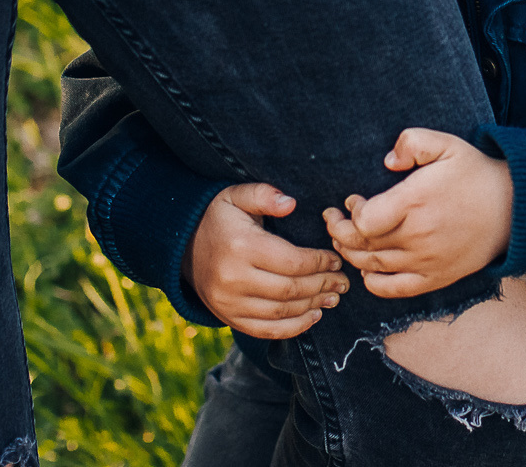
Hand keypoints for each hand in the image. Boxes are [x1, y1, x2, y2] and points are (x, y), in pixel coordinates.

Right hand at [186, 183, 347, 338]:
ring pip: (280, 313)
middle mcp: (233, 278)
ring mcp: (229, 303)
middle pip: (290, 290)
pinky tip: (312, 317)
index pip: (292, 262)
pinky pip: (265, 330)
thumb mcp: (236, 195)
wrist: (182, 246)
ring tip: (333, 298)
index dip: (320, 263)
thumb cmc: (219, 218)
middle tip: (343, 281)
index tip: (336, 259)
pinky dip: (293, 329)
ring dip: (312, 307)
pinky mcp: (228, 317)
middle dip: (322, 286)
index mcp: (242, 246)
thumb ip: (264, 194)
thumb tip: (291, 203)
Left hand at [323, 129, 513, 297]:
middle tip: (334, 219)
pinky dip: (372, 282)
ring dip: (350, 254)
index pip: (364, 221)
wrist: (513, 209)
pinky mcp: (435, 278)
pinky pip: (393, 289)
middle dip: (339, 232)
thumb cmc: (476, 174)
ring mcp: (426, 261)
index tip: (352, 201)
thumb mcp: (447, 144)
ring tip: (343, 240)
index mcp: (415, 203)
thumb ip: (412, 142)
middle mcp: (417, 236)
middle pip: (362, 245)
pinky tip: (366, 270)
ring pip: (372, 266)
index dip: (351, 212)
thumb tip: (387, 160)